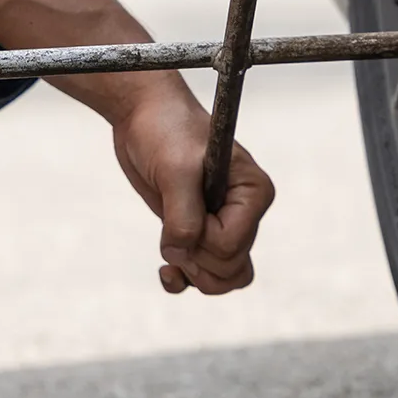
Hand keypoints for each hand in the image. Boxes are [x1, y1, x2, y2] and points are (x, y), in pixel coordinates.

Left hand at [111, 87, 275, 294]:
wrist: (143, 117)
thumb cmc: (166, 131)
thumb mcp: (175, 170)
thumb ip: (183, 216)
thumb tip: (179, 255)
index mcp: (254, 193)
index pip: (233, 245)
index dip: (200, 238)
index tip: (180, 206)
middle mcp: (245, 213)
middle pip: (230, 268)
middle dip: (195, 257)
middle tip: (171, 223)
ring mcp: (224, 224)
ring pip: (225, 278)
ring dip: (193, 274)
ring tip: (169, 249)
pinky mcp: (200, 232)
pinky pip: (207, 276)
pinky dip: (186, 281)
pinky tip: (166, 270)